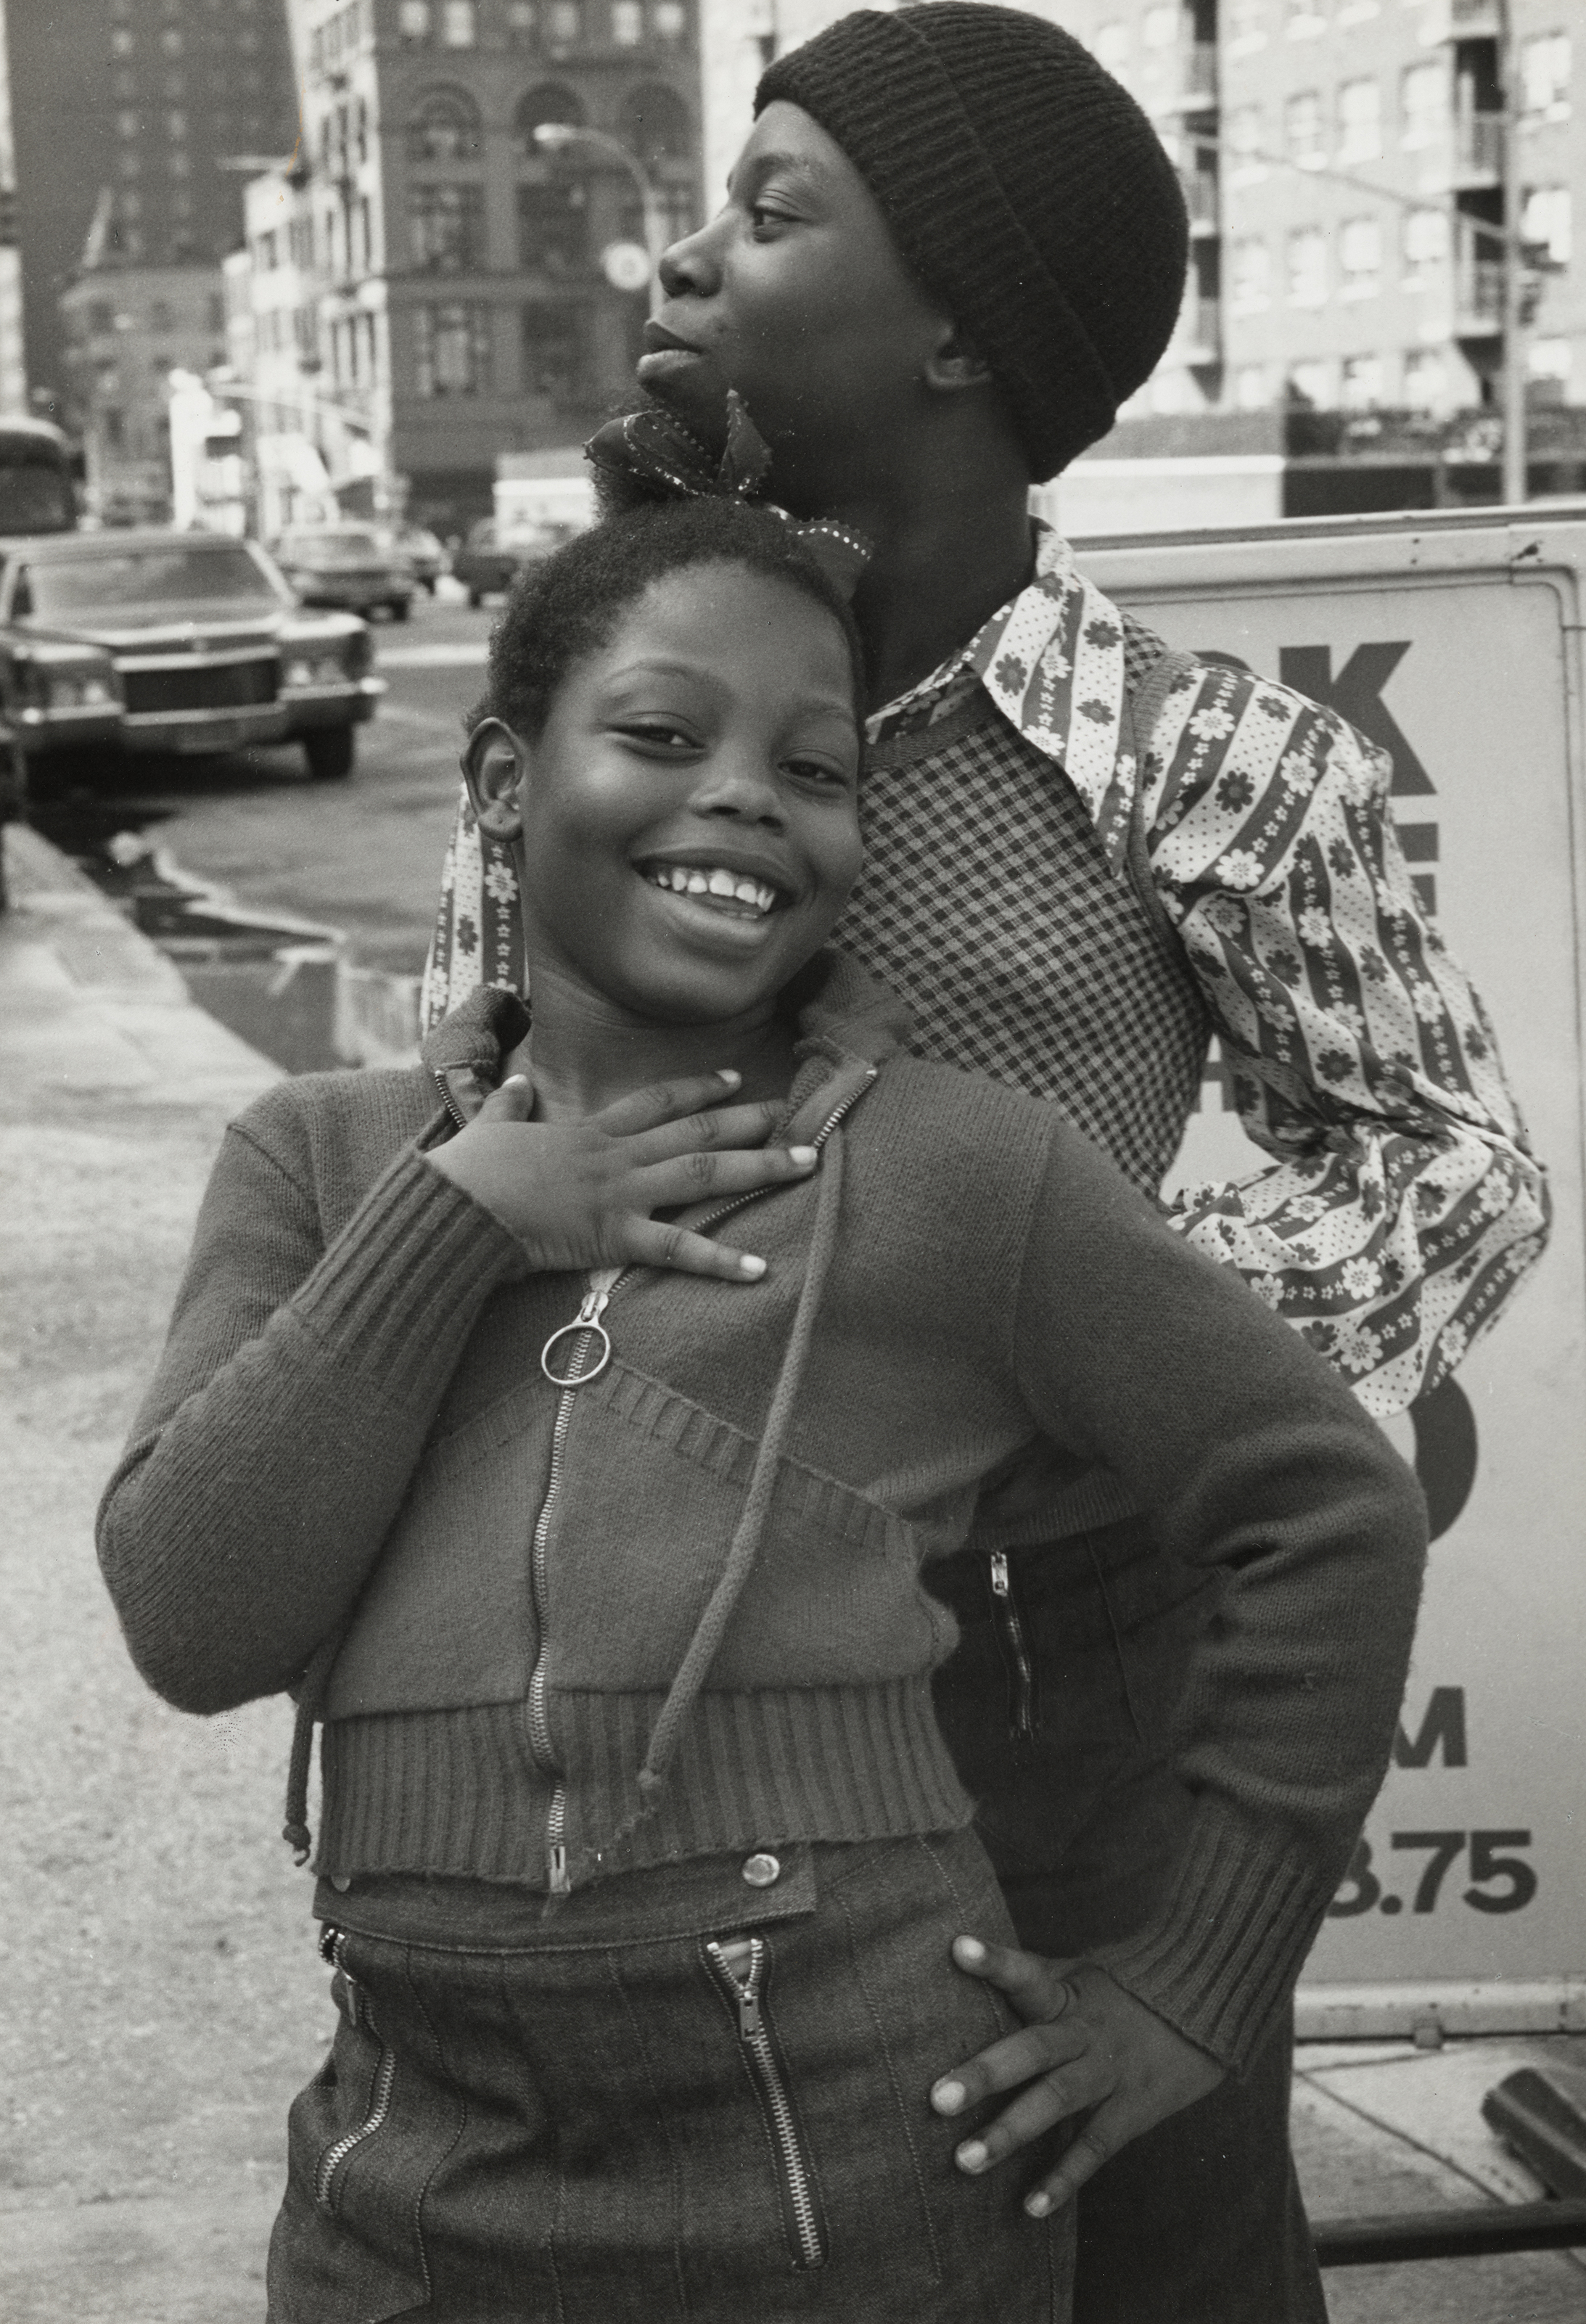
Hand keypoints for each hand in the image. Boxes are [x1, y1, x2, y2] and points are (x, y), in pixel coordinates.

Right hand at [425, 1069, 815, 1278]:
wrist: (454, 1206)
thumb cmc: (467, 1172)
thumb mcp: (489, 1127)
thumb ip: (508, 1106)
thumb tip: (516, 1085)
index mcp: (589, 1130)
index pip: (656, 1101)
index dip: (699, 1089)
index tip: (736, 1080)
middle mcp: (616, 1155)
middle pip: (698, 1130)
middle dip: (752, 1122)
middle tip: (797, 1116)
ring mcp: (620, 1192)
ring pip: (705, 1173)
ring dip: (761, 1167)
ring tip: (808, 1162)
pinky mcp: (614, 1236)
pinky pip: (678, 1249)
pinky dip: (720, 1260)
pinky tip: (758, 1269)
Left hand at [931, 1942, 1224, 2216]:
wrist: (1208, 2000)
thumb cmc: (1124, 1988)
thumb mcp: (1081, 1971)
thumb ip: (1031, 1980)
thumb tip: (960, 1965)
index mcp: (1068, 1993)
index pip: (1028, 1972)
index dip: (995, 1962)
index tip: (958, 1949)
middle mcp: (1086, 2031)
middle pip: (1033, 2048)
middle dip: (985, 2073)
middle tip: (937, 2100)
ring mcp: (1111, 2071)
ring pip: (1057, 2101)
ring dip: (1011, 2132)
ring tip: (965, 2161)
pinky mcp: (1135, 2109)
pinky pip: (1096, 2146)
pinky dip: (1064, 2177)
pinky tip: (1031, 2206)